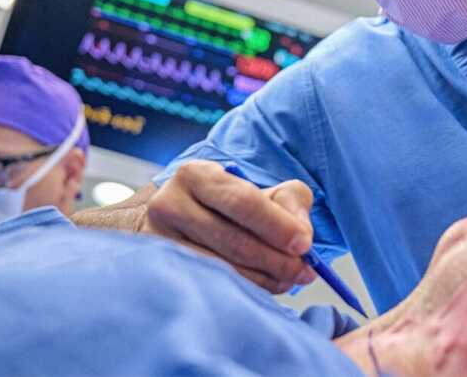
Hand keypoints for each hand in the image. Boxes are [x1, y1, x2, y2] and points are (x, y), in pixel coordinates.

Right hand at [141, 160, 316, 292]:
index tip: (305, 245)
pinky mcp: (162, 272)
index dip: (277, 225)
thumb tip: (302, 237)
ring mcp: (161, 242)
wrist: (176, 222)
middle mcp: (169, 206)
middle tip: (304, 271)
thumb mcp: (262, 190)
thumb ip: (290, 202)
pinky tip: (264, 286)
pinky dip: (246, 289)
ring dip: (265, 279)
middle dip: (277, 259)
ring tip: (289, 280)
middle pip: (233, 240)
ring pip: (223, 269)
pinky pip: (212, 286)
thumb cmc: (227, 206)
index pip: (242, 202)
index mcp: (196, 175)